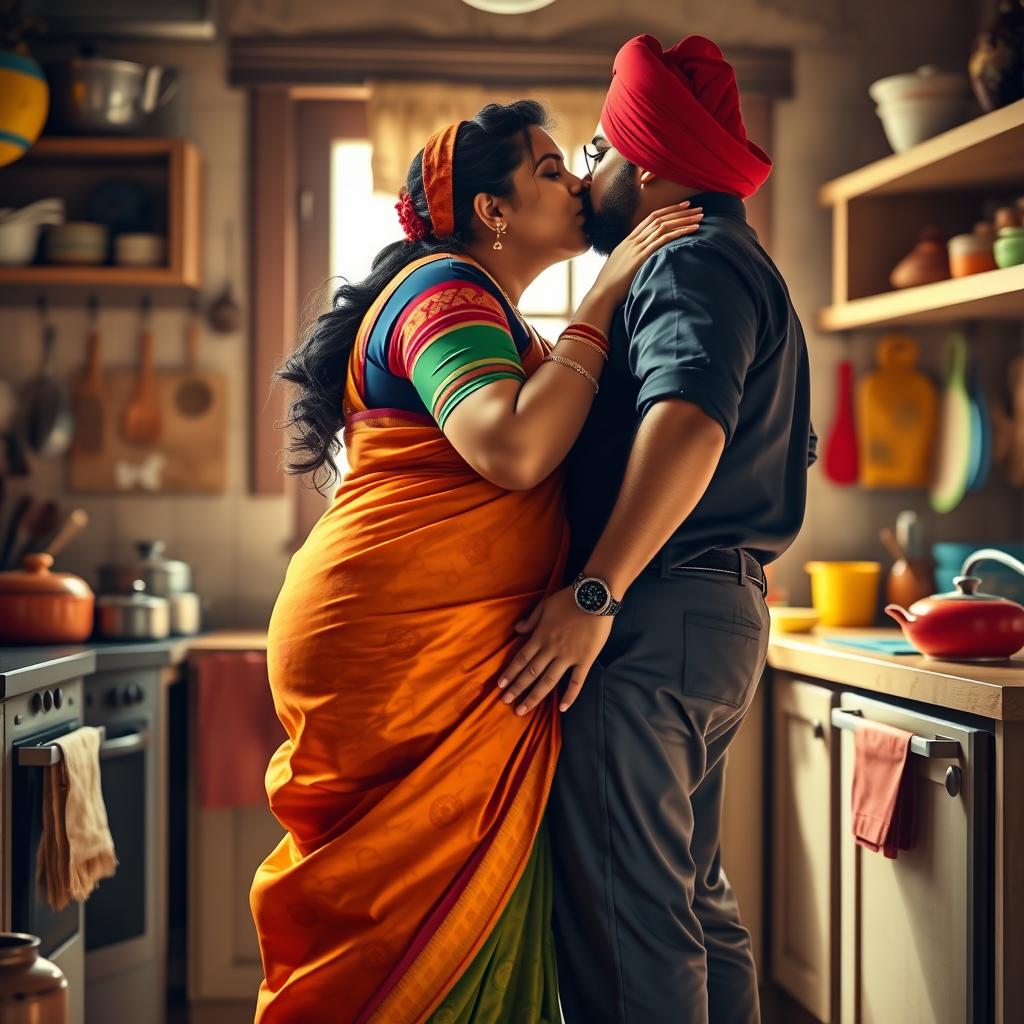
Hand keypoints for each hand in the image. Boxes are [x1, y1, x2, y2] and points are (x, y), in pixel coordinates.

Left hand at [496, 587, 612, 715]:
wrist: (595, 597)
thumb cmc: (569, 599)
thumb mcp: (545, 606)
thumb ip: (531, 620)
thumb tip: (516, 630)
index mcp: (540, 636)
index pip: (521, 659)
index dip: (510, 673)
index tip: (500, 685)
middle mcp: (551, 649)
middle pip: (530, 673)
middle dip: (517, 689)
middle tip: (506, 702)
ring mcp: (568, 656)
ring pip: (548, 681)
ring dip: (534, 696)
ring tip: (523, 710)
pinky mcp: (585, 660)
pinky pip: (576, 681)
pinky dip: (569, 695)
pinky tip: (562, 708)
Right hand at [589, 202, 703, 306]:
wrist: (602, 294)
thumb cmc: (611, 286)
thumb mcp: (620, 268)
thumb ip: (631, 261)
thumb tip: (640, 263)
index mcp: (628, 241)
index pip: (650, 219)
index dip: (668, 211)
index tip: (683, 207)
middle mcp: (633, 241)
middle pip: (659, 219)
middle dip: (680, 212)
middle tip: (697, 208)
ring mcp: (637, 248)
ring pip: (663, 226)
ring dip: (683, 220)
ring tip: (700, 217)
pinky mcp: (641, 257)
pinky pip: (663, 240)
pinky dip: (679, 233)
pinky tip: (691, 230)